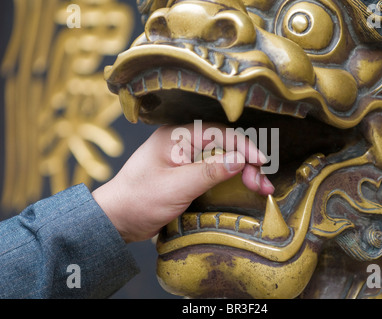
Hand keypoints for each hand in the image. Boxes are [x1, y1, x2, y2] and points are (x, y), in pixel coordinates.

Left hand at [92, 123, 273, 242]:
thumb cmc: (138, 200)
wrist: (118, 219)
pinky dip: (232, 177)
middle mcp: (183, 141)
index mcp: (177, 136)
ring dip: (243, 170)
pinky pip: (215, 169)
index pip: (220, 133)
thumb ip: (209, 172)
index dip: (244, 147)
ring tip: (260, 187)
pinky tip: (244, 186)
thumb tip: (240, 159)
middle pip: (225, 144)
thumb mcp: (175, 187)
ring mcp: (186, 156)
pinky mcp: (188, 171)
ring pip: (223, 157)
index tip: (261, 163)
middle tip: (262, 183)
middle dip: (247, 162)